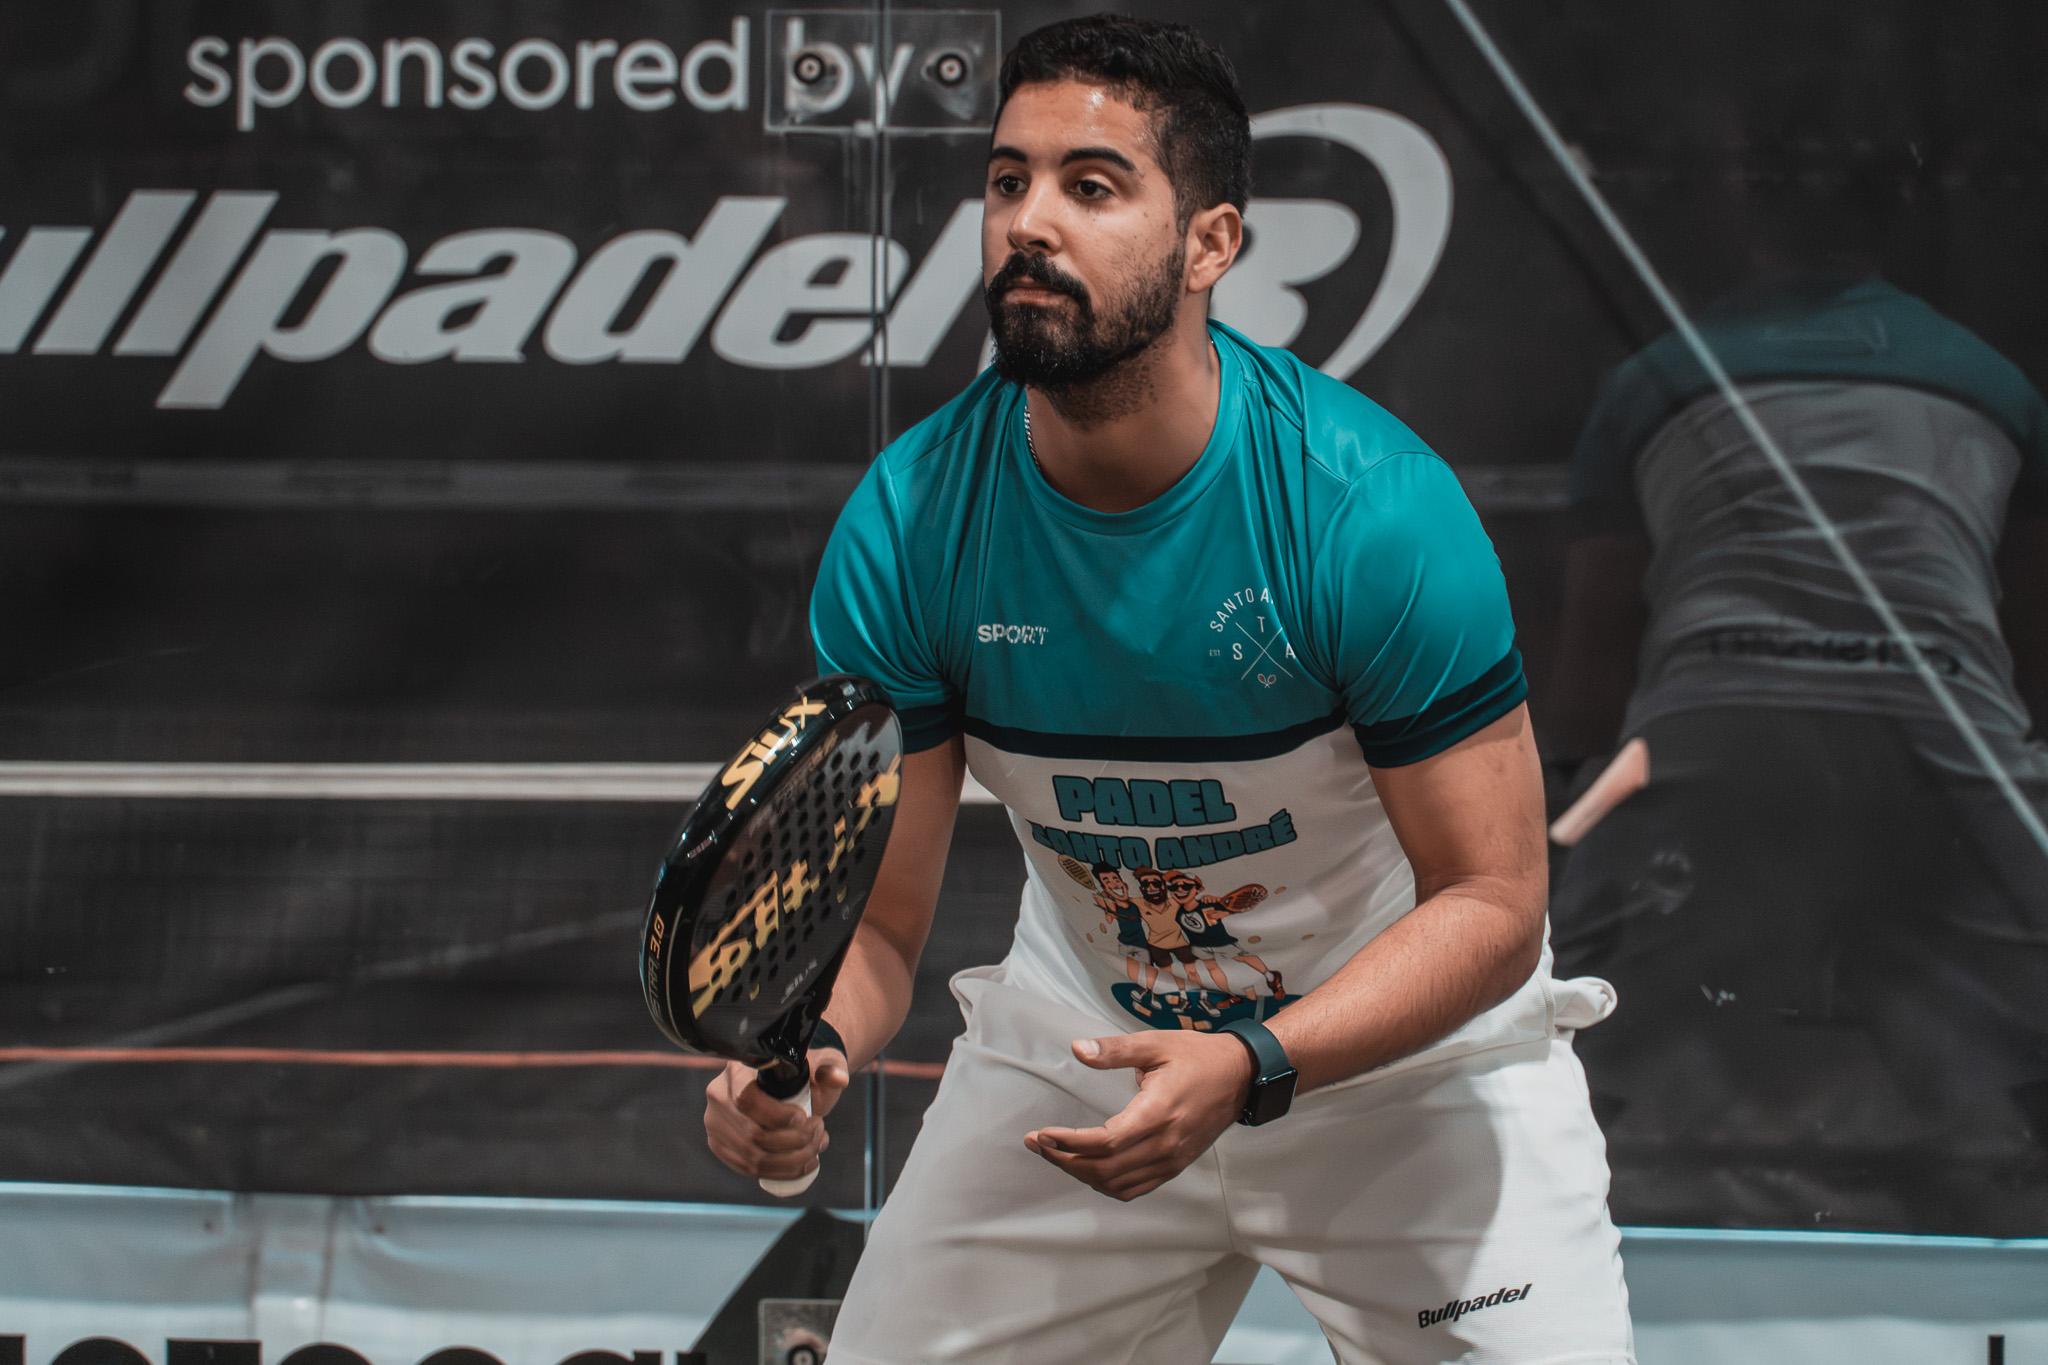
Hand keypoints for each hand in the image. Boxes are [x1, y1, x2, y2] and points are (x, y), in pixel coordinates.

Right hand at [703, 1049, 850, 1182]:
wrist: (791, 1084)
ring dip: (791, 1160)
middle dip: (792, 1141)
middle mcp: (718, 1097)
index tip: (805, 1117)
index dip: (778, 1116)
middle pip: (751, 1134)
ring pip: (752, 1157)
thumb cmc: (803, 1073)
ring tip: (816, 1147)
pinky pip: (749, 1169)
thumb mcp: (818, 1066)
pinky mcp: (722, 1147)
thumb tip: (838, 1077)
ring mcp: (717, 1125)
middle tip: (818, 1131)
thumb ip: (830, 1069)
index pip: (747, 1099)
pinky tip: (806, 1164)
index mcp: (736, 1071)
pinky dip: (781, 1172)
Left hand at [1023, 1030, 1251, 1200]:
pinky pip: (1135, 1188)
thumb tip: (1077, 1049)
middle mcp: (1165, 1145)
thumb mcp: (1155, 1044)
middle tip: (1038, 1145)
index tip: (1042, 1134)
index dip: (1069, 1143)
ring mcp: (1171, 1160)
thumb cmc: (1198, 1057)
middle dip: (1065, 1160)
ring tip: (1056, 1155)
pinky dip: (1106, 1184)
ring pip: (1117, 1184)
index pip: (1105, 1142)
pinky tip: (1089, 1169)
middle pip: (1105, 1168)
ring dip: (1082, 1174)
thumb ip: (1114, 1050)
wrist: (1241, 1076)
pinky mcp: (1175, 1166)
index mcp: (1158, 1113)